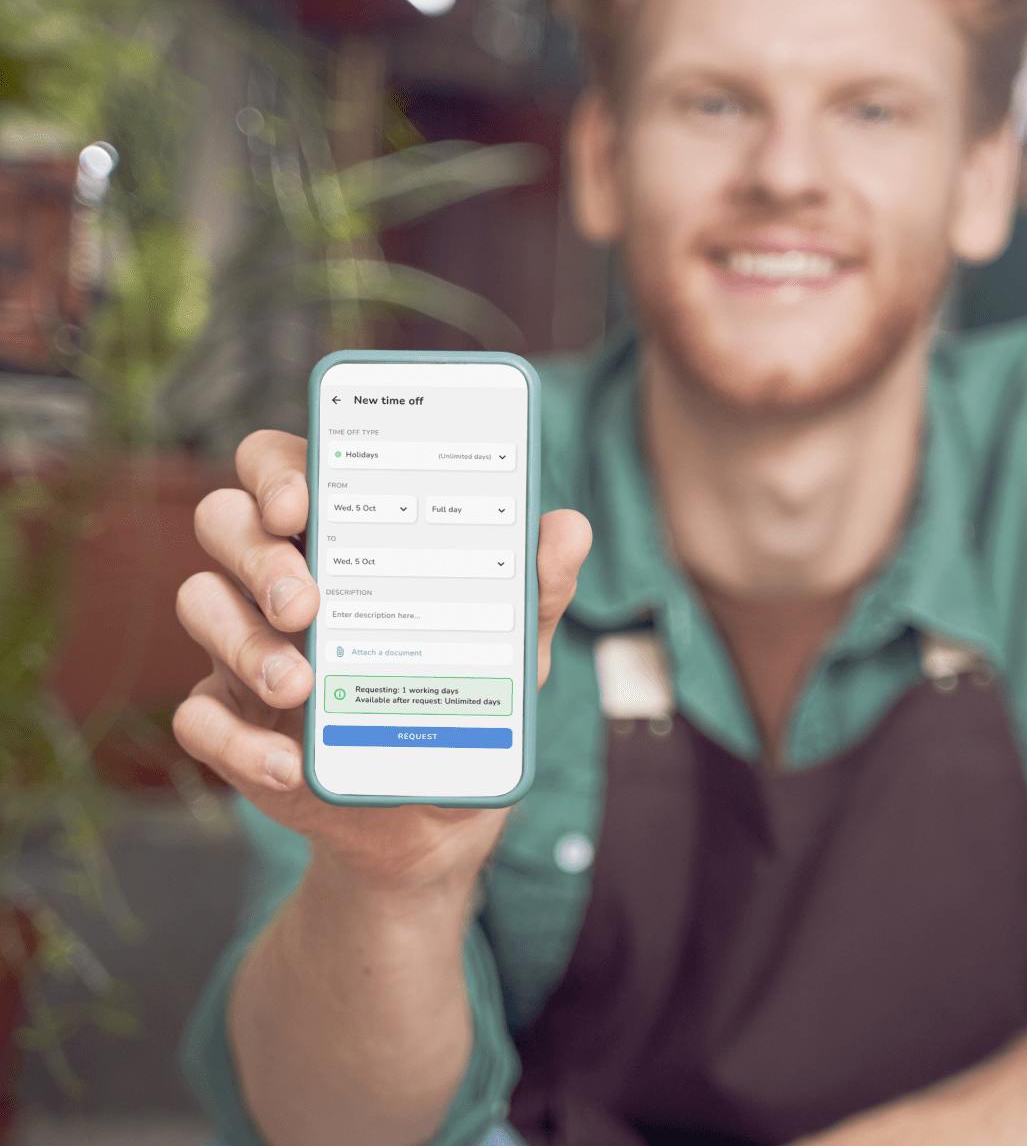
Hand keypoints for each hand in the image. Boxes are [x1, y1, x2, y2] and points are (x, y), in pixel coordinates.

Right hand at [174, 429, 591, 896]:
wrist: (433, 815)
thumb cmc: (464, 698)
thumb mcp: (509, 647)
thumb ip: (534, 589)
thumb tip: (571, 527)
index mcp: (342, 537)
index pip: (283, 467)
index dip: (276, 469)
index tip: (301, 497)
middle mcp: (283, 576)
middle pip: (225, 522)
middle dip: (257, 555)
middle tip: (307, 602)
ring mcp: (247, 645)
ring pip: (199, 603)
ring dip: (242, 640)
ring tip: (302, 685)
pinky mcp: (232, 721)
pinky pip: (197, 717)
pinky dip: (236, 742)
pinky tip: (290, 764)